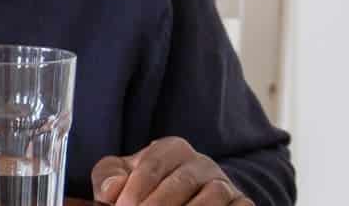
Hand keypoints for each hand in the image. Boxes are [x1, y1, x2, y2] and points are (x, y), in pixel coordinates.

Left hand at [92, 137, 249, 205]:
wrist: (182, 198)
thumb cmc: (145, 187)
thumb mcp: (122, 176)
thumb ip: (108, 177)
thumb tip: (111, 191)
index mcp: (171, 149)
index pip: (152, 166)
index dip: (135, 190)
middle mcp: (201, 163)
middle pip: (181, 182)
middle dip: (158, 205)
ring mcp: (223, 183)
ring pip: (213, 195)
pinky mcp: (241, 202)